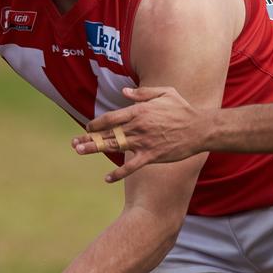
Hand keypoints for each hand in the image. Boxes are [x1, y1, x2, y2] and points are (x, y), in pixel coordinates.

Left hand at [72, 86, 209, 181]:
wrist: (199, 129)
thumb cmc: (183, 109)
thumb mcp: (165, 93)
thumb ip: (143, 93)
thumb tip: (124, 93)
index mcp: (139, 111)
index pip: (111, 118)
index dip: (97, 123)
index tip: (88, 128)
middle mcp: (138, 126)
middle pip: (107, 132)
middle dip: (89, 138)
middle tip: (73, 143)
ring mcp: (144, 142)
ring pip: (114, 146)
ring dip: (95, 149)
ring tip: (80, 152)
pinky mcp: (151, 156)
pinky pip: (131, 166)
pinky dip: (118, 173)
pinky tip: (107, 179)